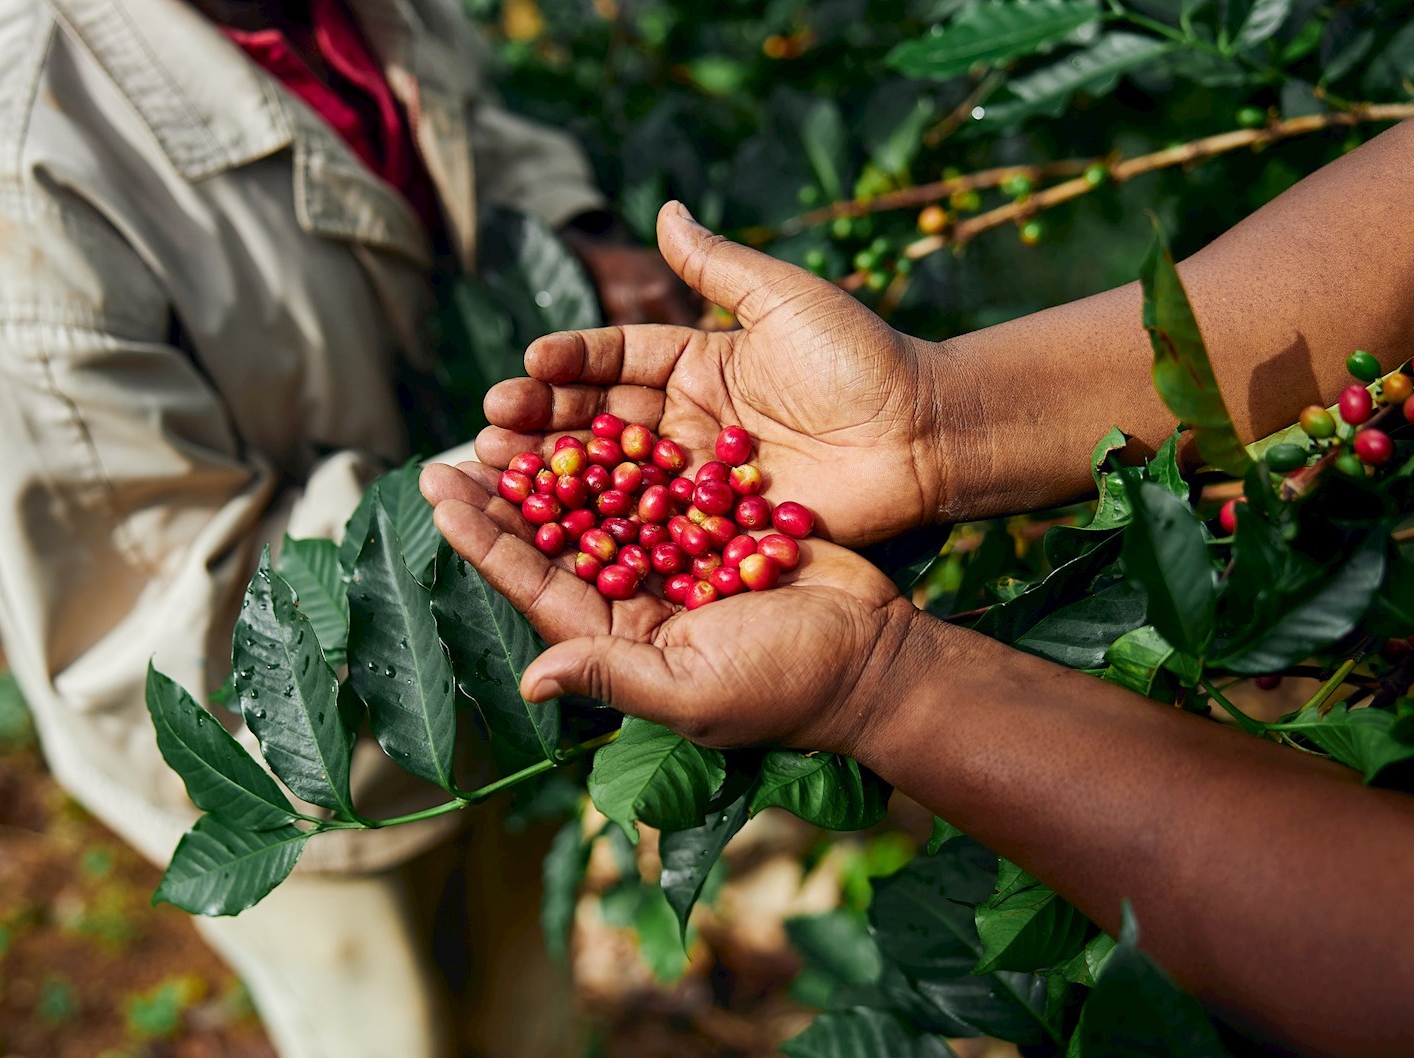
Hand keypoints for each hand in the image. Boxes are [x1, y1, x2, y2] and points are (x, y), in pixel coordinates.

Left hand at [420, 462, 927, 754]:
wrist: (878, 656)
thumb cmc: (787, 687)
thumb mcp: (692, 691)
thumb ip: (611, 676)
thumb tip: (530, 682)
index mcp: (617, 640)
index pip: (535, 584)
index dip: (485, 540)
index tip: (440, 492)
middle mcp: (636, 600)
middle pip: (556, 539)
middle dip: (507, 495)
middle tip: (459, 445)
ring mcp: (675, 562)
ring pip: (601, 504)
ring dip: (558, 465)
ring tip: (513, 419)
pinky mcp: (715, 529)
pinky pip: (658, 485)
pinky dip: (625, 452)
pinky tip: (592, 412)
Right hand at [489, 202, 961, 546]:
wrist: (924, 434)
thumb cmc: (862, 358)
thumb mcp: (785, 299)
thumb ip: (719, 265)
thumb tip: (665, 208)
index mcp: (699, 363)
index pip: (617, 360)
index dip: (570, 362)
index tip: (527, 362)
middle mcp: (688, 422)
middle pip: (599, 422)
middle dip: (541, 422)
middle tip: (489, 426)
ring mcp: (698, 480)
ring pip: (613, 477)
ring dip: (554, 477)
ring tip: (498, 470)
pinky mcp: (717, 528)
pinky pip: (653, 528)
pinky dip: (604, 530)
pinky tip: (554, 530)